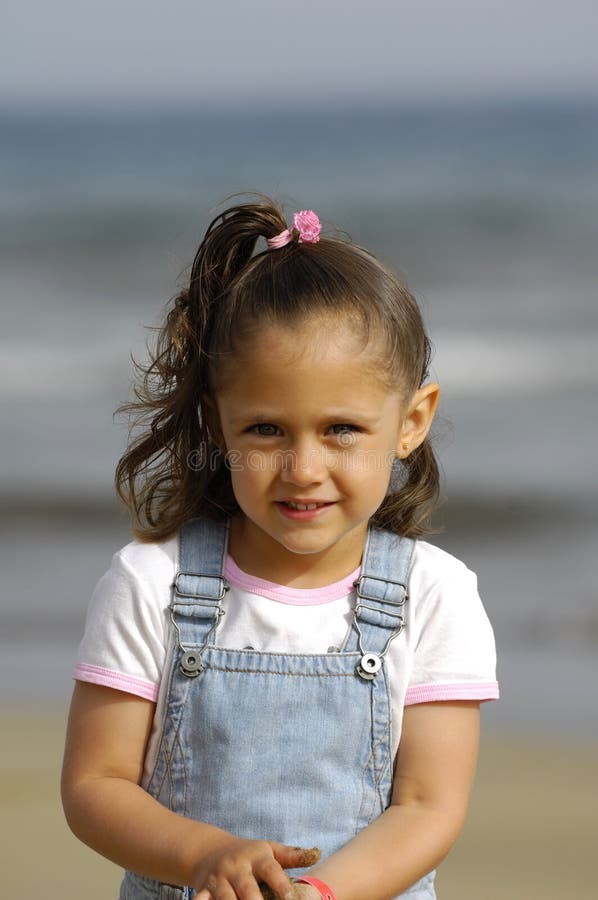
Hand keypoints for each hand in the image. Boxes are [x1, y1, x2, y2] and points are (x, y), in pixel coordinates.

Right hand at [193, 839, 317, 899]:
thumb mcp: (269, 849)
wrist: (210, 851)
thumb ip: (291, 855)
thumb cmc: (248, 854)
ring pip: (226, 899)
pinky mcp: (204, 890)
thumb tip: (317, 854)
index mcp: (256, 857)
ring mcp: (219, 879)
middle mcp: (236, 867)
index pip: (271, 870)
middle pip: (248, 889)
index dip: (281, 885)